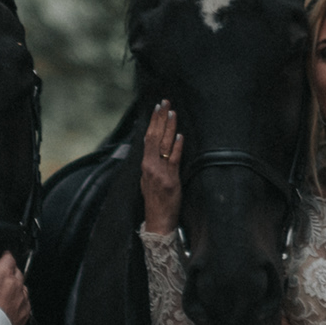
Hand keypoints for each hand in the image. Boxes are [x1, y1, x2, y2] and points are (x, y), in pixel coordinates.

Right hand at [0, 230, 29, 324]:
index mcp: (5, 273)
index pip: (9, 257)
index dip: (5, 256)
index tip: (3, 256)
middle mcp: (17, 285)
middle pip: (17, 273)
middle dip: (11, 271)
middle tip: (3, 274)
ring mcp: (22, 300)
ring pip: (23, 289)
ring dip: (17, 288)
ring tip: (7, 291)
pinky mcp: (24, 314)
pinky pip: (25, 305)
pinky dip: (20, 303)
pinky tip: (13, 306)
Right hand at [139, 100, 182, 234]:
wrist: (158, 222)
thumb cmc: (155, 202)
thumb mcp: (148, 181)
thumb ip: (151, 165)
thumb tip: (155, 150)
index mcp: (145, 165)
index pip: (148, 138)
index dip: (153, 122)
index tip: (157, 107)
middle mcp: (150, 166)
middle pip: (154, 137)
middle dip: (160, 118)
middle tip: (165, 102)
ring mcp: (160, 172)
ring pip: (164, 145)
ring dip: (169, 127)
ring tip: (173, 112)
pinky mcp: (171, 180)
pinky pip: (174, 160)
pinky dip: (177, 147)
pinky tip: (180, 135)